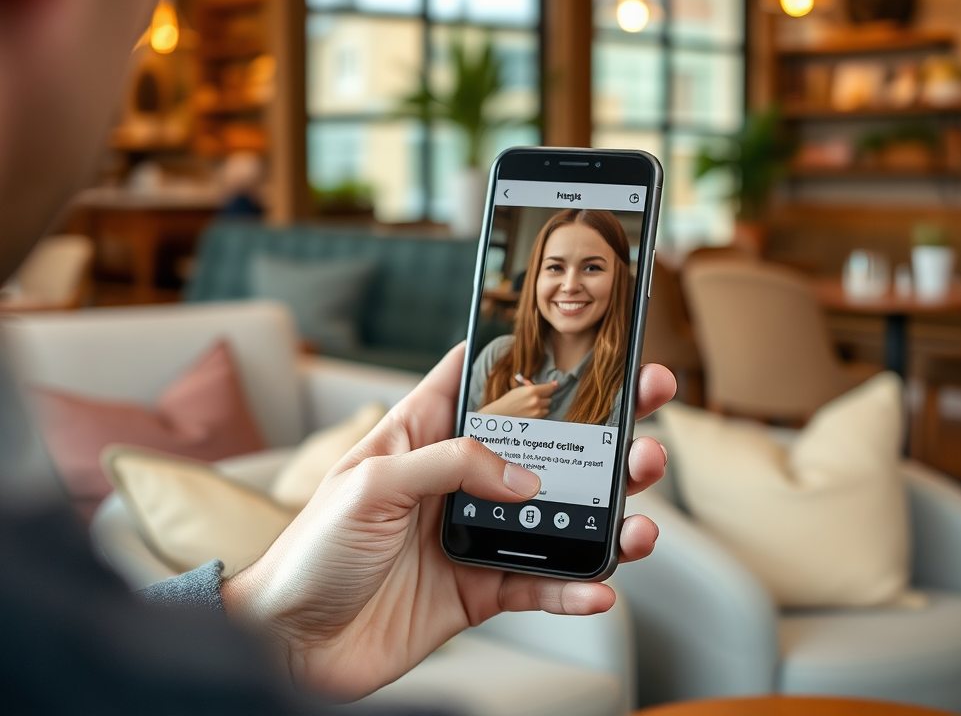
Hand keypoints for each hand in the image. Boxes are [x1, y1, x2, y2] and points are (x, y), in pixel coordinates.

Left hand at [223, 343, 675, 700]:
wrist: (290, 645)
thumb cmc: (308, 553)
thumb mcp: (370, 485)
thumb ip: (450, 465)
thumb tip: (525, 475)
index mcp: (421, 437)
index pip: (477, 380)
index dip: (525, 356)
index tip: (581, 340)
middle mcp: (456, 481)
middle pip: (540, 445)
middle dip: (599, 430)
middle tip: (646, 415)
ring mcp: (473, 535)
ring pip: (556, 514)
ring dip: (605, 513)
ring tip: (641, 515)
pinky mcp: (479, 589)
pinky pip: (539, 584)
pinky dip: (574, 588)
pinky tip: (600, 586)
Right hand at [478, 379, 558, 417]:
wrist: (500, 415)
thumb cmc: (508, 400)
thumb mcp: (519, 390)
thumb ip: (532, 387)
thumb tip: (544, 385)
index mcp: (532, 391)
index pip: (549, 388)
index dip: (553, 386)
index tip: (555, 385)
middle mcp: (537, 401)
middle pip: (549, 399)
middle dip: (544, 398)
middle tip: (537, 397)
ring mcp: (537, 412)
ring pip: (547, 408)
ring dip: (542, 406)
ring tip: (532, 406)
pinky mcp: (536, 420)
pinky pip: (543, 415)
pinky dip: (539, 413)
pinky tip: (531, 412)